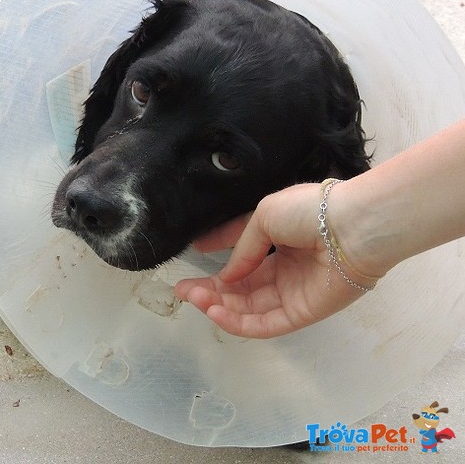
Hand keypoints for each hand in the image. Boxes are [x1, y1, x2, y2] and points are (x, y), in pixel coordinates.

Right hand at [174, 184, 369, 337]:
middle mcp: (286, 267)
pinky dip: (238, 322)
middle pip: (243, 286)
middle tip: (184, 289)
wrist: (351, 228)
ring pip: (249, 307)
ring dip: (219, 305)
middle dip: (212, 288)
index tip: (194, 255)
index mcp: (281, 238)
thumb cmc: (309, 211)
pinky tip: (215, 312)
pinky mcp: (301, 314)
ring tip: (193, 298)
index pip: (245, 253)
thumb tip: (226, 275)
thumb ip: (242, 248)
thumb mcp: (264, 216)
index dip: (219, 254)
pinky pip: (266, 324)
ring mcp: (293, 293)